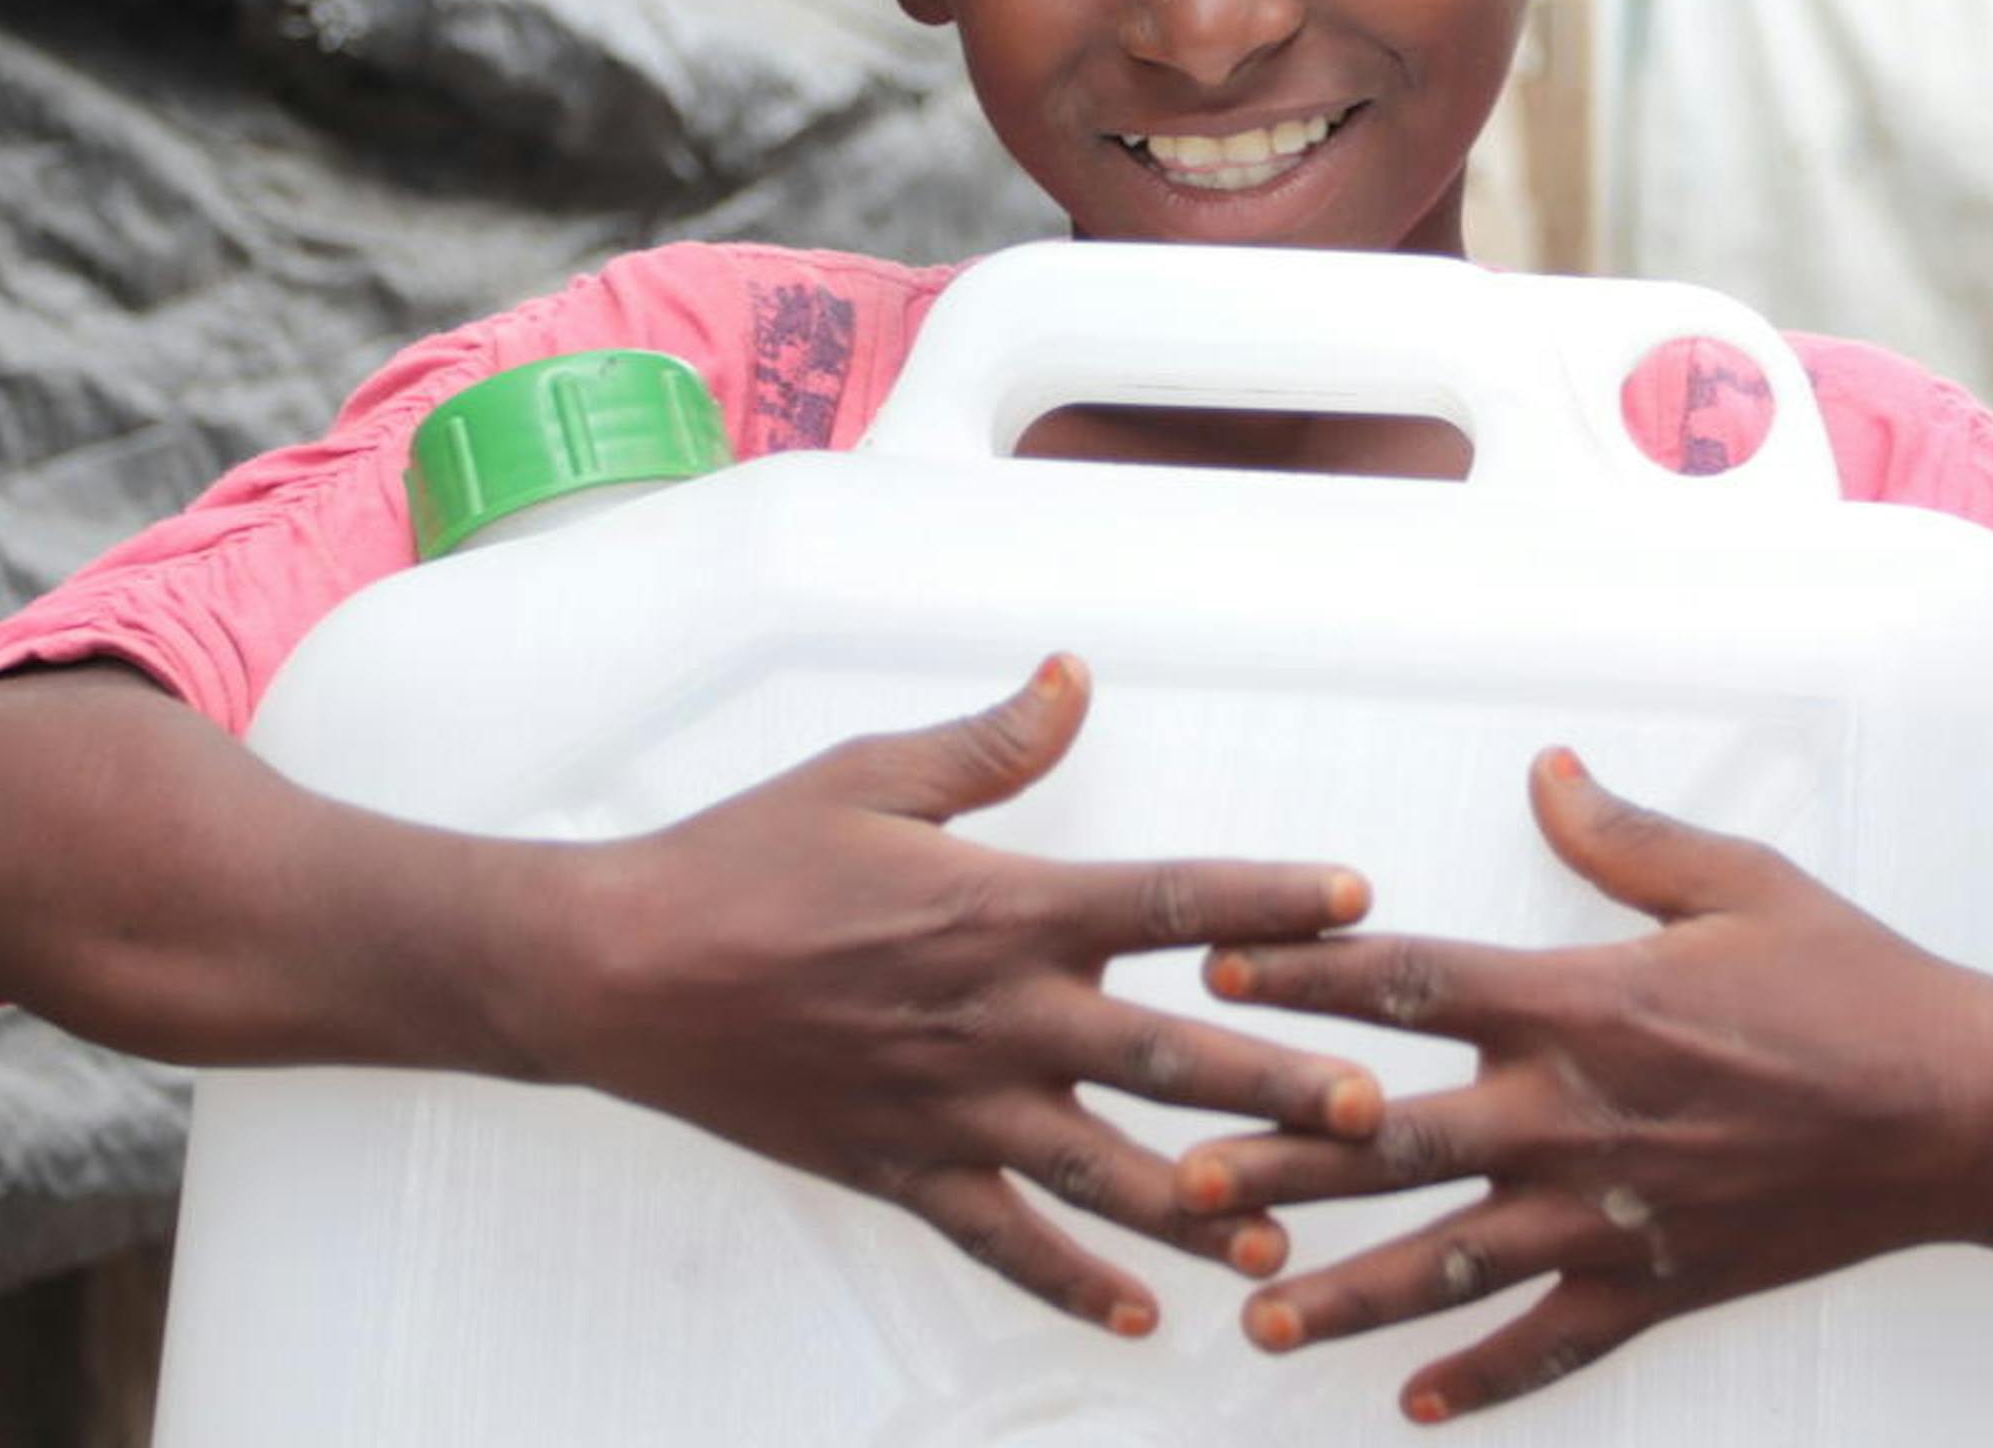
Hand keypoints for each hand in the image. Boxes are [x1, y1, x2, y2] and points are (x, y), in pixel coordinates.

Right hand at [537, 656, 1387, 1335]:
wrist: (618, 968)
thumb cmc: (742, 859)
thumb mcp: (869, 775)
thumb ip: (991, 742)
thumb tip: (1074, 677)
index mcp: (1000, 906)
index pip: (1169, 900)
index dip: (1271, 898)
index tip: (1361, 900)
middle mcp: (996, 1015)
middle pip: (1168, 1055)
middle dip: (1278, 1086)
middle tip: (1374, 1114)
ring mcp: (953, 1106)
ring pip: (1104, 1172)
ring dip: (1201, 1209)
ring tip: (1287, 1239)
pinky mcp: (902, 1169)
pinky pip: (1003, 1242)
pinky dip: (1074, 1283)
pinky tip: (1143, 1316)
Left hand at [1174, 748, 1992, 1421]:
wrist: (1969, 1113)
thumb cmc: (1856, 982)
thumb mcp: (1741, 882)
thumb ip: (1623, 837)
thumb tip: (1545, 771)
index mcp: (1585, 1004)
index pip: (1414, 982)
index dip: (1306, 974)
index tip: (1214, 972)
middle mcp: (1578, 1116)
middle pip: (1396, 1143)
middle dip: (1281, 1162)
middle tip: (1179, 1180)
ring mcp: (1615, 1216)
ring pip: (1450, 1265)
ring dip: (1347, 1296)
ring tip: (1254, 1319)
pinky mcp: (1662, 1286)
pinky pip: (1553, 1346)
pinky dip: (1482, 1381)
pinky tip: (1412, 1411)